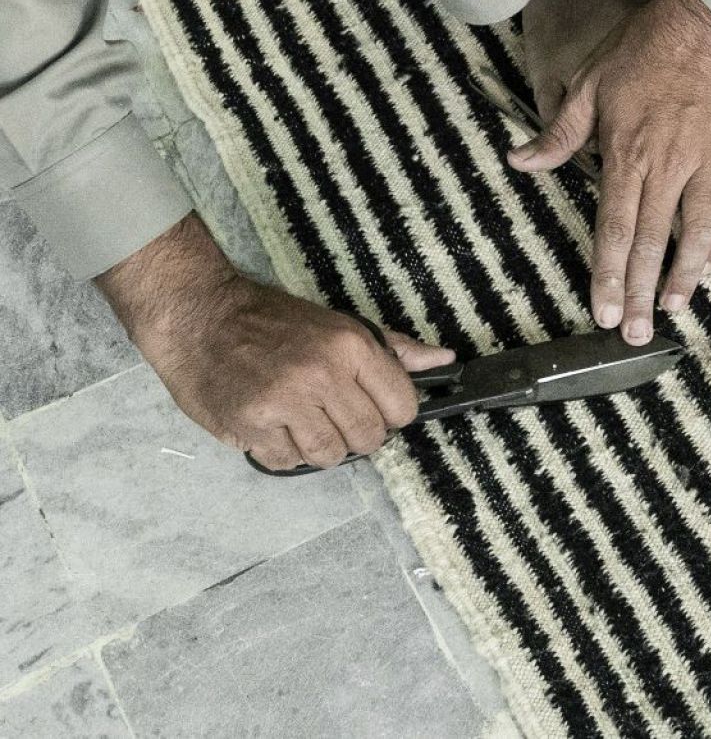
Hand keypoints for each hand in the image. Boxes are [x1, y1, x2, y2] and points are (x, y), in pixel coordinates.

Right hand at [98, 215, 455, 469]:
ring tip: (303, 421)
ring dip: (321, 447)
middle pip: (369, 437)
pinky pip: (287, 462)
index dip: (392, 412)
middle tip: (335, 417)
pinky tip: (274, 426)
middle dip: (358, 434)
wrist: (199, 316)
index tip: (375, 406)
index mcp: (350, 346)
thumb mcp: (338, 323)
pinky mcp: (249, 426)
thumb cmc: (272, 319)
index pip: (402, 406)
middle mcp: (321, 375)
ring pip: (330, 456)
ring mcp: (284, 403)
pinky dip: (284, 451)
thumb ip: (393, 348)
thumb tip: (445, 360)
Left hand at [509, 0, 710, 342]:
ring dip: (684, 278)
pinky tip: (709, 269)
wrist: (707, 27)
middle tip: (634, 333)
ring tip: (673, 310)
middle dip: (641, 293)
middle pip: (652, 244)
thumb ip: (558, 133)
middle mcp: (668, 168)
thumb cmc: (644, 52)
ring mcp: (705, 167)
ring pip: (696, 236)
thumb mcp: (589, 84)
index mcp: (628, 154)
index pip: (614, 229)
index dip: (608, 275)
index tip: (603, 309)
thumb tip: (520, 161)